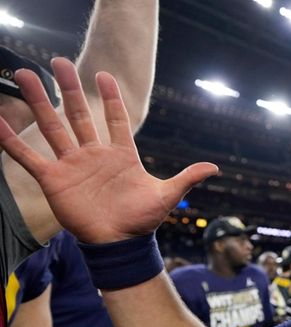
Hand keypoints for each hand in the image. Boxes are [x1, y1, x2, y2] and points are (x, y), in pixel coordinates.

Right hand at [0, 58, 216, 242]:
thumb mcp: (167, 195)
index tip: (104, 75)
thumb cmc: (142, 220)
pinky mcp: (53, 179)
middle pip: (79, 114)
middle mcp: (94, 155)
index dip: (111, 98)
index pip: (117, 119)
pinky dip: (12, 140)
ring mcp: (72, 165)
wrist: (119, 243)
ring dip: (39, 102)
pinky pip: (28, 157)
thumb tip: (215, 167)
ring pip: (53, 127)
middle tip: (59, 62)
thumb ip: (187, 177)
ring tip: (25, 75)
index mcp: (121, 154)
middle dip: (69, 88)